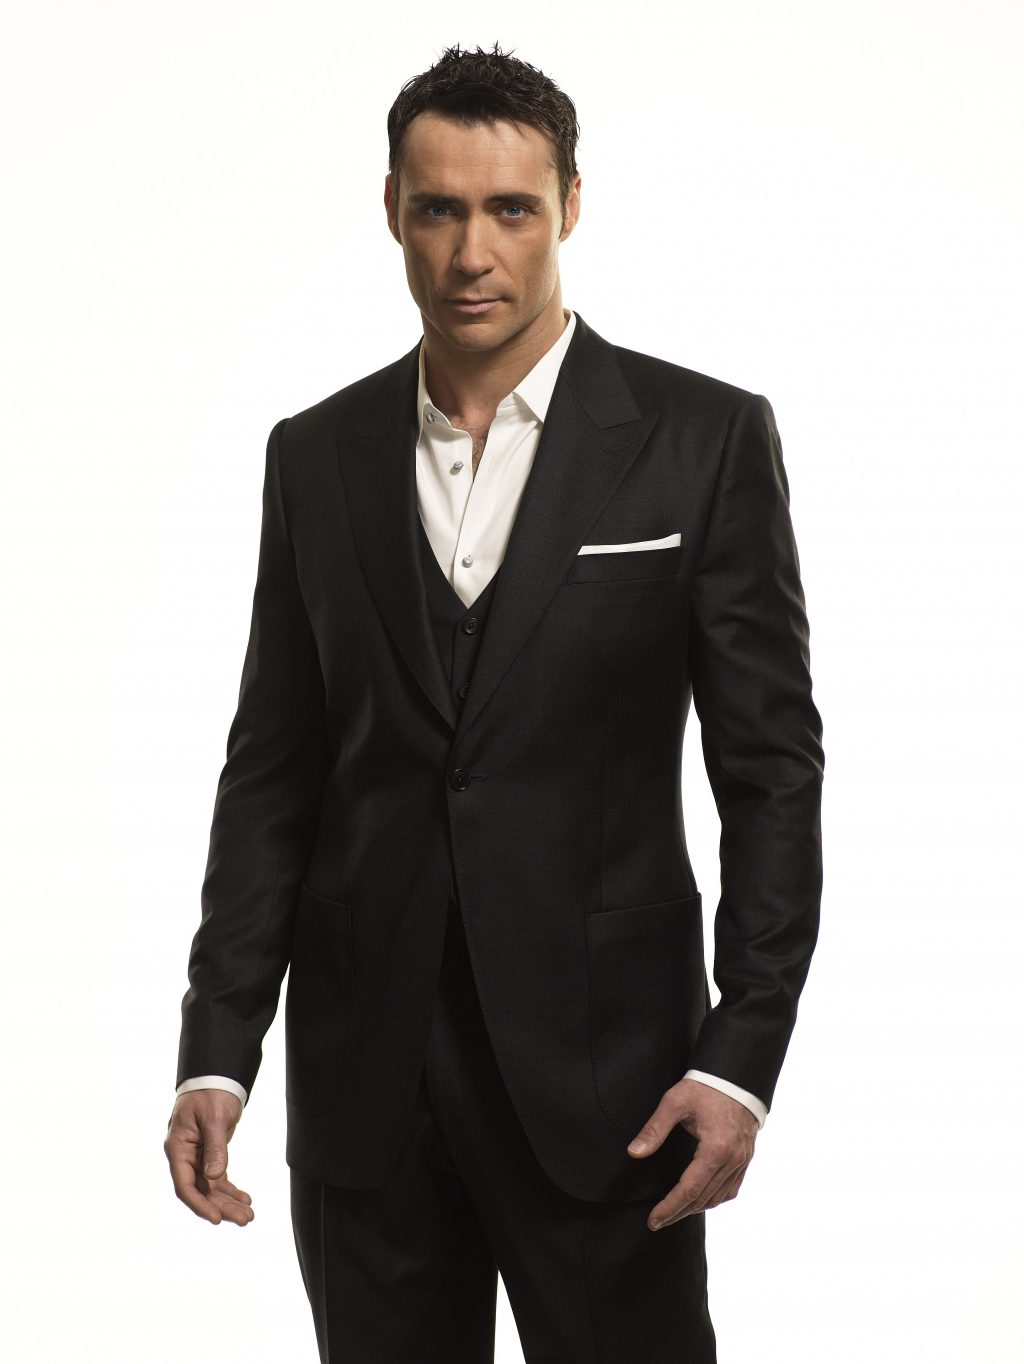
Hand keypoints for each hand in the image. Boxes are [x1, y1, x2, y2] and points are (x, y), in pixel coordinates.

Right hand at [164, 1090, 253, 1225]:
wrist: (215, 1077)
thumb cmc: (210, 1092)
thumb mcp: (214, 1118)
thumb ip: (215, 1146)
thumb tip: (215, 1175)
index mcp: (178, 1147)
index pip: (184, 1185)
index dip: (199, 1204)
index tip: (216, 1219)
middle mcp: (184, 1156)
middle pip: (201, 1191)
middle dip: (222, 1207)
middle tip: (245, 1220)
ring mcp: (196, 1157)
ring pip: (211, 1187)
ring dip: (228, 1202)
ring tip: (249, 1216)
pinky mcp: (209, 1154)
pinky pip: (218, 1178)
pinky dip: (230, 1189)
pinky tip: (245, 1200)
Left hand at [627, 1077, 757, 1229]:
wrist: (735, 1075)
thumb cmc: (704, 1086)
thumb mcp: (674, 1102)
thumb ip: (654, 1129)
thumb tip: (634, 1152)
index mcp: (716, 1149)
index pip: (689, 1190)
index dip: (669, 1208)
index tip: (653, 1220)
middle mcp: (732, 1159)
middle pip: (703, 1199)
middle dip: (678, 1213)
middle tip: (658, 1222)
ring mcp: (742, 1160)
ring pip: (719, 1197)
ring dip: (696, 1209)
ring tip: (674, 1212)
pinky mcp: (746, 1157)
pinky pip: (732, 1188)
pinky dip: (714, 1199)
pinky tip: (701, 1200)